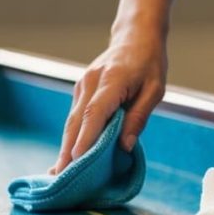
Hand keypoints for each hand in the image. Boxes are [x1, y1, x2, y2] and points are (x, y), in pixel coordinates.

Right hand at [52, 30, 166, 173]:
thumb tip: (124, 146)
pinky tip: (69, 156)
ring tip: (59, 174)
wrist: (135, 37)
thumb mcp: (154, 90)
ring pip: (71, 121)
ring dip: (66, 147)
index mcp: (111, 81)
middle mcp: (90, 83)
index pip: (94, 114)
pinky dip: (72, 137)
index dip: (85, 138)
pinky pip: (75, 117)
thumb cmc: (149, 64)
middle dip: (67, 151)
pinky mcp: (81, 91)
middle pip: (75, 121)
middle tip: (60, 177)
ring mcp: (82, 86)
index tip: (76, 160)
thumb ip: (138, 117)